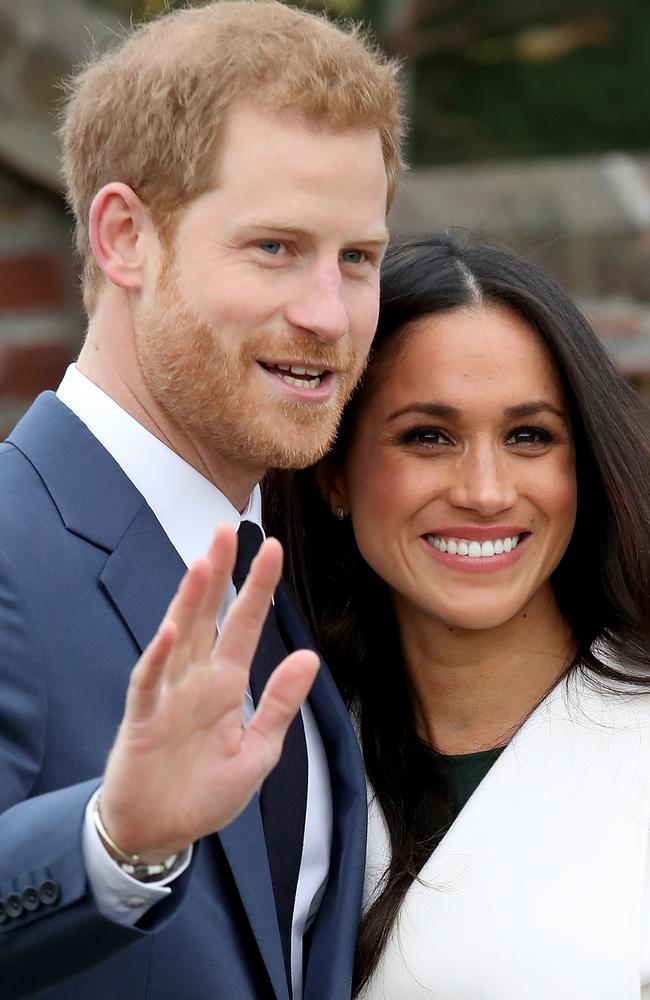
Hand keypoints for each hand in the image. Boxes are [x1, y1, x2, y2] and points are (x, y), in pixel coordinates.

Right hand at [98, 523, 318, 862]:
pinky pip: (150, 682)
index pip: (245, 625)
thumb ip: (280, 704)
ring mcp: (168, 695)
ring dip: (190, 600)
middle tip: (228, 530)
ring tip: (203, 563)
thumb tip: (308, 656)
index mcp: (227, 684)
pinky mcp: (142, 720)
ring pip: (179, 636)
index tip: (273, 548)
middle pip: (209, 616)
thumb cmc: (205, 792)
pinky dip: (158, 657)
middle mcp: (197, 680)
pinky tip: (170, 630)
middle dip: (219, 574)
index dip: (258, 588)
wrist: (160, 834)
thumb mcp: (258, 752)